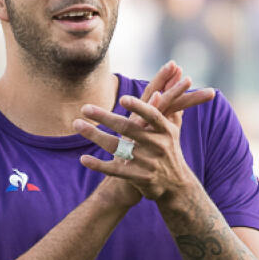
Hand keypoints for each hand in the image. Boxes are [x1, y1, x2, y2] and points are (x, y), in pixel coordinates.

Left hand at [74, 65, 210, 201]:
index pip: (152, 116)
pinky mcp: (138, 178)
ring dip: (95, 135)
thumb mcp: (174, 128)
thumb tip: (181, 73)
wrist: (175, 185)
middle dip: (105, 117)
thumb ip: (173, 102)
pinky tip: (83, 159)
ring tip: (77, 123)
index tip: (122, 98)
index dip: (138, 107)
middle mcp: (157, 146)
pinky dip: (98, 165)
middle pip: (128, 129)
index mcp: (165, 130)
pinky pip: (115, 170)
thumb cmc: (170, 150)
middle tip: (85, 107)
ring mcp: (147, 163)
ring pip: (117, 148)